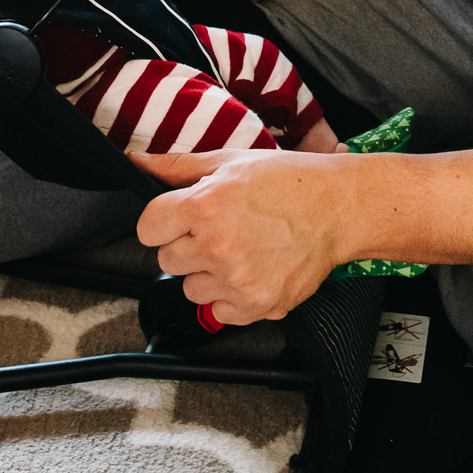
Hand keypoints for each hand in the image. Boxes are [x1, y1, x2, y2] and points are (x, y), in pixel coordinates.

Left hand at [134, 148, 345, 324]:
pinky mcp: (255, 305)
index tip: (180, 219)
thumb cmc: (288, 182)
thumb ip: (176, 167)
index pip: (147, 228)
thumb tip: (135, 163)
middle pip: (167, 260)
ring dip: (208, 274)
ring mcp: (236, 279)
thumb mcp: (230, 161)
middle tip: (220, 231)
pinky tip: (253, 270)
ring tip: (240, 250)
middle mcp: (216, 245)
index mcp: (204, 205)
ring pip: (191, 288)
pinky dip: (231, 296)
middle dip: (187, 245)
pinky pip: (218, 311)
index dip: (163, 222)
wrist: (337, 208)